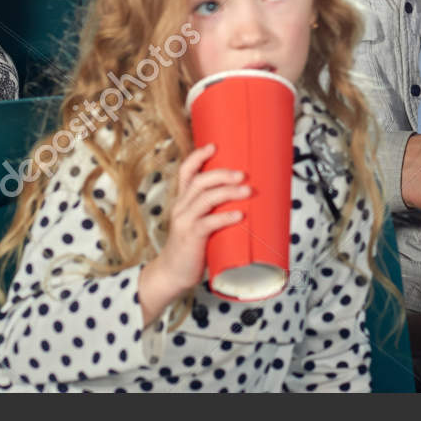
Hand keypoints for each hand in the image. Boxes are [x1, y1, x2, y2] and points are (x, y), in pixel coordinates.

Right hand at [136, 144, 248, 321]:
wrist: (173, 273)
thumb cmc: (192, 246)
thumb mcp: (198, 222)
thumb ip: (214, 209)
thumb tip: (247, 197)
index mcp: (183, 200)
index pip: (186, 171)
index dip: (199, 156)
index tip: (214, 146)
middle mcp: (181, 207)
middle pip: (200, 181)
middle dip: (222, 174)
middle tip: (243, 174)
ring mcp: (185, 222)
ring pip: (205, 199)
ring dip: (228, 192)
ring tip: (247, 191)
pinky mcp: (191, 238)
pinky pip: (208, 223)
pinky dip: (225, 217)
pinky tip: (239, 215)